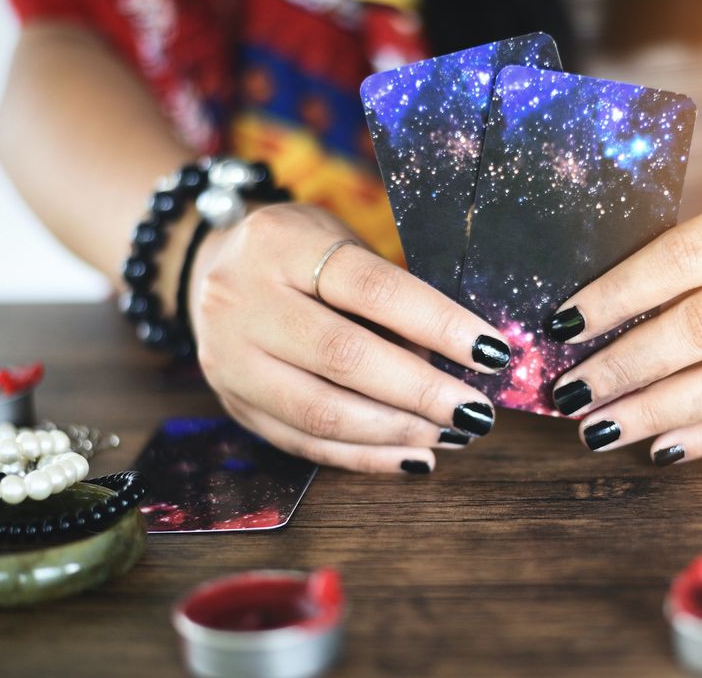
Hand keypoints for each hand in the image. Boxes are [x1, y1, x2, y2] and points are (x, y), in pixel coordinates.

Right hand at [189, 203, 510, 472]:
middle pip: (344, 356)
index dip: (438, 324)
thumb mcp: (341, 246)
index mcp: (280, 244)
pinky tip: (413, 457)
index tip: (491, 352)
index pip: (372, 289)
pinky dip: (365, 457)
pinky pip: (305, 444)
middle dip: (421, 391)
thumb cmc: (300, 254)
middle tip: (477, 411)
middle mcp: (242, 301)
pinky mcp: (234, 405)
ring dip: (398, 431)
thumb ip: (389, 299)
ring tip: (453, 433)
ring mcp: (230, 359)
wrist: (210, 268)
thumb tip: (459, 360)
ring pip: (321, 411)